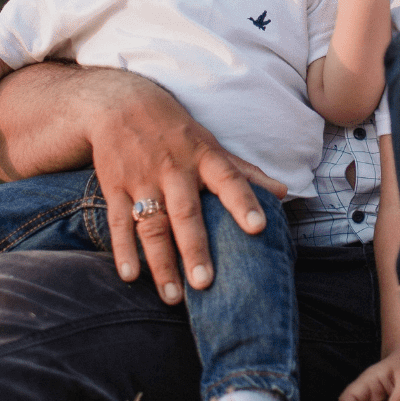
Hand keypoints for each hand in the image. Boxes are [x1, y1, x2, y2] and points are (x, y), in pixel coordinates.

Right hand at [85, 71, 287, 304]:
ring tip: (173, 296)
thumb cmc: (176, 131)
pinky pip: (119, 222)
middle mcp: (173, 169)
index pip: (229, 179)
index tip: (259, 228)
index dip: (244, 202)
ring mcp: (142, 179)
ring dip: (161, 262)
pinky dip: (123, 250)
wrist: (120, 104)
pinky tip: (130, 276)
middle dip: (195, 248)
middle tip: (205, 283)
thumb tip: (284, 193)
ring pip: (152, 225)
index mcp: (203, 157)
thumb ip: (245, 172)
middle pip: (185, 213)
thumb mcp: (211, 144)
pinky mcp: (115, 187)